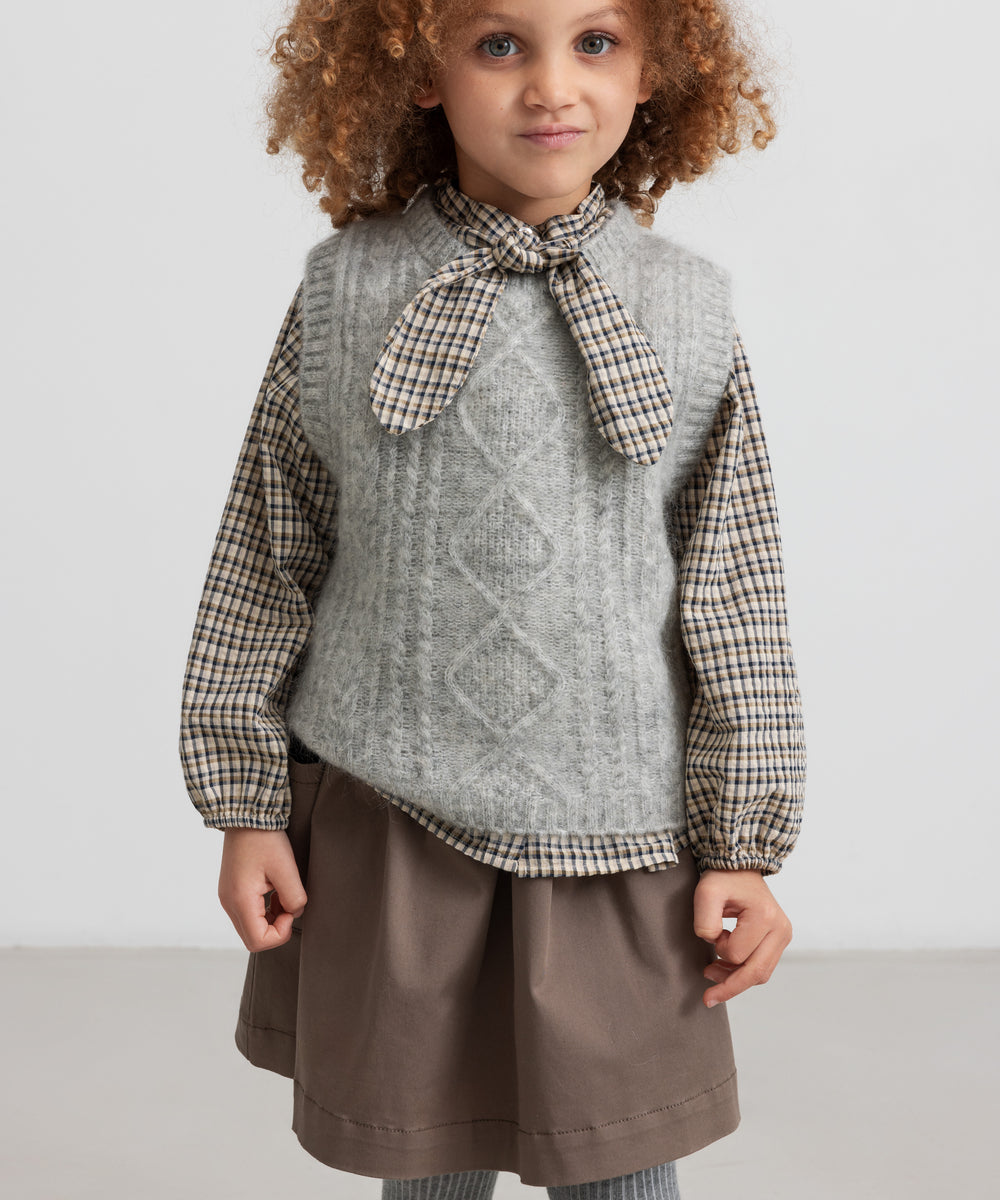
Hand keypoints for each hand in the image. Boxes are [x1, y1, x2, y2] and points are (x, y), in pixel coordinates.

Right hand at [218, 828, 307, 951]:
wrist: (247, 815)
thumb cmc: (264, 838)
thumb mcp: (286, 868)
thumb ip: (294, 897)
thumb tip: (295, 912)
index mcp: (240, 900)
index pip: (257, 941)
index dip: (280, 933)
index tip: (291, 910)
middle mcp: (229, 903)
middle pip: (252, 938)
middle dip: (276, 928)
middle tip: (288, 905)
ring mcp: (228, 897)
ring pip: (250, 926)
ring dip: (271, 919)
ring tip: (283, 895)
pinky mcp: (232, 890)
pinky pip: (248, 913)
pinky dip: (264, 910)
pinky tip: (275, 892)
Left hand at [692, 868, 791, 1007]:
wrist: (740, 867)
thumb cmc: (723, 878)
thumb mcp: (706, 892)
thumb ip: (704, 920)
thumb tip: (712, 944)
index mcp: (765, 917)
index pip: (737, 954)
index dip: (718, 948)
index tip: (712, 932)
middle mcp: (781, 929)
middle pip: (756, 973)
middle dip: (730, 987)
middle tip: (707, 999)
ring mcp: (784, 935)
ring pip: (761, 974)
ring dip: (736, 980)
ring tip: (712, 975)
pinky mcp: (780, 940)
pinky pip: (762, 966)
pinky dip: (744, 972)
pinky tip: (726, 969)